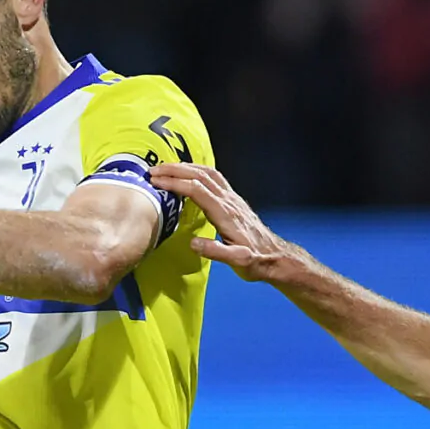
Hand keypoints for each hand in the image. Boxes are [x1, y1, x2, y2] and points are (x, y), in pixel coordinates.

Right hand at [154, 163, 310, 284]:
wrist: (276, 256)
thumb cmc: (256, 261)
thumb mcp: (238, 261)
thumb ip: (216, 252)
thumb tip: (193, 243)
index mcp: (226, 213)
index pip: (197, 190)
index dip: (175, 183)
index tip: (156, 182)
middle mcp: (229, 201)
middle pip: (200, 175)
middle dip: (175, 170)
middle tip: (153, 171)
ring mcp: (233, 198)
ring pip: (208, 173)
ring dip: (186, 167)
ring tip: (166, 168)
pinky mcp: (234, 199)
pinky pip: (214, 177)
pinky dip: (197, 170)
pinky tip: (189, 173)